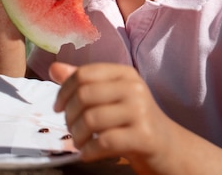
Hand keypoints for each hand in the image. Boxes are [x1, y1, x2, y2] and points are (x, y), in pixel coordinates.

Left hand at [50, 62, 173, 172]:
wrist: (168, 147)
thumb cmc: (133, 119)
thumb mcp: (110, 96)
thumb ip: (83, 82)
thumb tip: (53, 68)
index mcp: (124, 73)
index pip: (84, 74)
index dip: (63, 91)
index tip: (58, 108)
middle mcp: (133, 87)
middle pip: (84, 95)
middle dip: (69, 116)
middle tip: (70, 129)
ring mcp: (140, 111)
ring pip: (91, 119)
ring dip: (77, 136)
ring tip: (79, 142)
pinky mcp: (144, 136)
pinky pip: (104, 142)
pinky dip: (89, 151)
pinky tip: (88, 154)